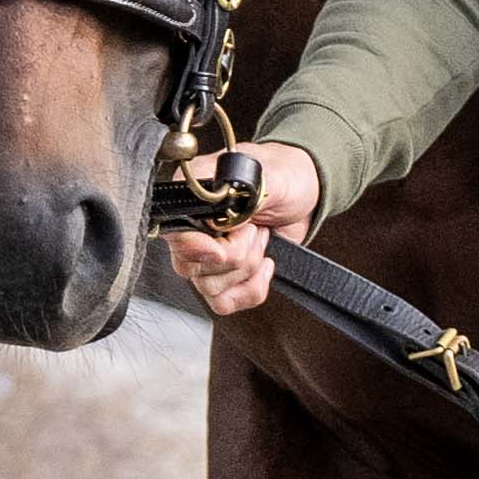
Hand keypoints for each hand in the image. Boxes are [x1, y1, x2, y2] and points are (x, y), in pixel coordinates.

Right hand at [166, 140, 320, 314]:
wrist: (305, 194)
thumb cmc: (283, 175)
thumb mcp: (269, 178)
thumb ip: (241, 197)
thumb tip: (214, 220)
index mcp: (191, 196)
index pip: (172, 232)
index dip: (196, 246)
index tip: (221, 248)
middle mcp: (192, 228)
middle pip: (188, 266)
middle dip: (234, 254)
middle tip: (253, 229)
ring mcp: (206, 255)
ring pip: (209, 287)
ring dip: (247, 267)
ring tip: (260, 239)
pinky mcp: (224, 277)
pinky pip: (224, 302)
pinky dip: (251, 289)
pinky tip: (265, 266)